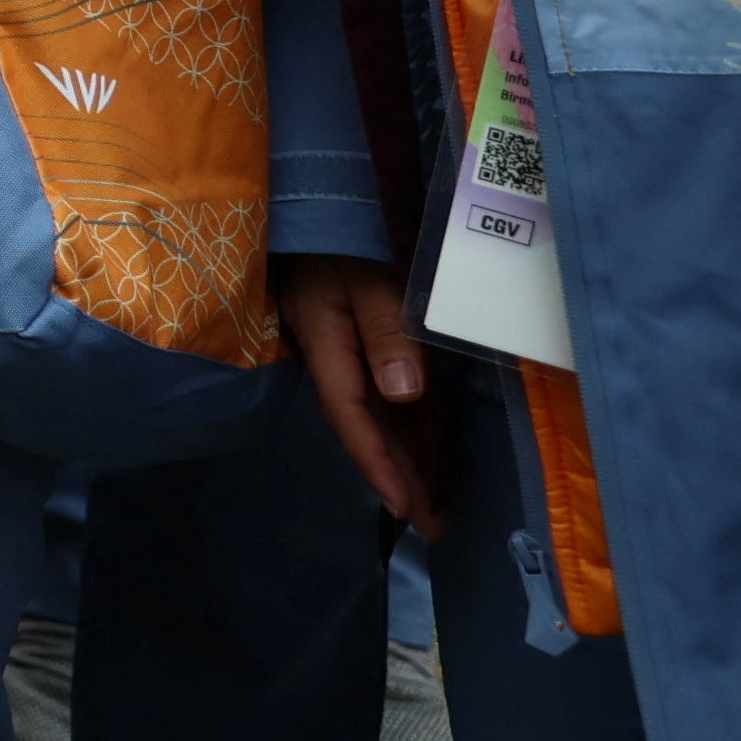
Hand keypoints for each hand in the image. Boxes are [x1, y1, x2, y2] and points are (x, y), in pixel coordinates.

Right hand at [280, 253, 434, 530]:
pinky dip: (405, 430)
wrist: (307, 213)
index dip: (380, 466)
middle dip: (398, 480)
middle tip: (431, 527)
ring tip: (433, 505)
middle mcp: (334, 363)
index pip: (355, 420)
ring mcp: (343, 357)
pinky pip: (382, 399)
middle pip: (367, 431)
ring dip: (403, 461)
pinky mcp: (355, 348)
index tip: (405, 508)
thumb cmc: (335, 244)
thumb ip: (386, 332)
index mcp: (330, 350)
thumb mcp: (364, 280)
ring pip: (376, 420)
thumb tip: (405, 393)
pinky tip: (425, 452)